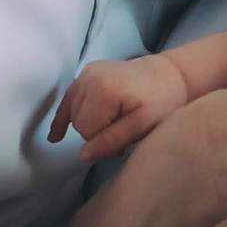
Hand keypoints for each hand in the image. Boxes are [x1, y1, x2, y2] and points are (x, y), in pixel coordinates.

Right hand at [51, 56, 192, 161]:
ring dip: (88, 124)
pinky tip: (55, 137)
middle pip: (78, 121)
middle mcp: (89, 78)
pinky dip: (64, 116)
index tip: (121, 142)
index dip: (101, 141)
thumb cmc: (162, 102)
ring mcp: (87, 72)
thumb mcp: (143, 125)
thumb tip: (84, 155)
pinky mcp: (88, 71)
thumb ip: (113, 140)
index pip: (86, 130)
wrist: (171, 75)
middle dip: (95, 133)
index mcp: (103, 91)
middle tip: (120, 134)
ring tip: (112, 126)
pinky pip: (69, 98)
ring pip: (73, 113)